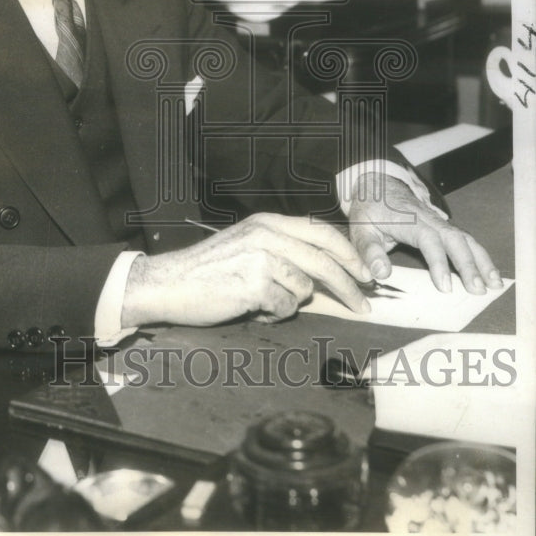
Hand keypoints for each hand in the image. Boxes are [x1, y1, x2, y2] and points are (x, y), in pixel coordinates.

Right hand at [121, 212, 372, 328]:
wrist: (168, 282)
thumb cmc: (208, 270)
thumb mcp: (247, 246)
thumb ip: (283, 252)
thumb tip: (326, 274)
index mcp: (267, 222)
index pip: (321, 232)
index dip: (349, 253)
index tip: (366, 273)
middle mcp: (266, 234)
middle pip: (324, 260)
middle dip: (349, 286)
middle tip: (363, 305)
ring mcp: (260, 258)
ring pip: (304, 288)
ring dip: (292, 302)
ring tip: (265, 302)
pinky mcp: (253, 284)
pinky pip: (285, 306)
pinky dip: (274, 313)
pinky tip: (254, 308)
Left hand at [348, 173, 502, 294]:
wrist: (379, 185)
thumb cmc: (370, 210)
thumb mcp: (361, 229)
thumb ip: (369, 252)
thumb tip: (381, 273)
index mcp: (409, 221)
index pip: (429, 240)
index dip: (438, 262)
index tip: (445, 286)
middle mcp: (429, 219)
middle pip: (455, 239)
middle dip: (469, 264)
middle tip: (477, 290)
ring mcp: (440, 222)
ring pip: (466, 238)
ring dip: (481, 261)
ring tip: (494, 284)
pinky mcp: (444, 227)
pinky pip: (466, 240)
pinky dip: (480, 256)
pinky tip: (489, 273)